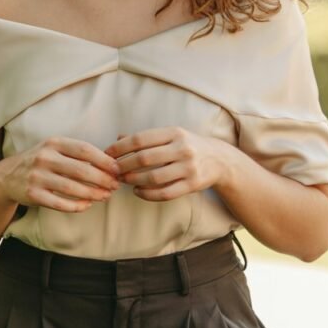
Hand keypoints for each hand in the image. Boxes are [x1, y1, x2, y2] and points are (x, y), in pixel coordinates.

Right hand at [0, 136, 120, 211]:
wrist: (8, 176)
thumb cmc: (41, 161)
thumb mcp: (55, 149)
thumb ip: (77, 153)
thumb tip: (110, 164)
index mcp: (54, 143)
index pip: (84, 150)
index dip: (104, 160)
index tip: (117, 169)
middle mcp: (44, 157)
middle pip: (81, 170)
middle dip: (102, 179)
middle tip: (114, 186)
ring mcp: (37, 176)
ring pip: (72, 188)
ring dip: (92, 194)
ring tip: (105, 196)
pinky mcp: (33, 194)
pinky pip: (59, 203)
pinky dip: (76, 206)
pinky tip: (87, 205)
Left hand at [104, 127, 228, 201]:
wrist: (219, 160)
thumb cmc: (187, 146)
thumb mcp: (171, 136)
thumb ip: (146, 138)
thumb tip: (118, 138)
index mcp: (174, 133)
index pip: (140, 139)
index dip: (121, 147)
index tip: (108, 153)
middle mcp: (183, 149)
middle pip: (144, 158)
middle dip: (124, 165)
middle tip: (113, 170)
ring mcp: (189, 168)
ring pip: (153, 178)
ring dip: (133, 180)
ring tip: (123, 180)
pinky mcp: (192, 185)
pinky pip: (165, 193)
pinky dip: (148, 194)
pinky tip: (137, 191)